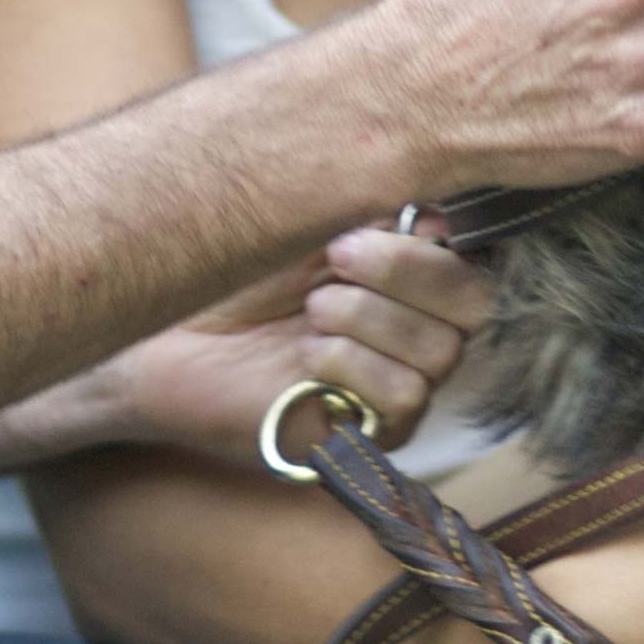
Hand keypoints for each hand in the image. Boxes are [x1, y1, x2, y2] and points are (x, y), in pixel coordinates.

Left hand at [105, 226, 498, 460]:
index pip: (474, 262)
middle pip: (473, 303)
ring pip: (440, 351)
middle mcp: (418, 331)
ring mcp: (399, 383)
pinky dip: (355, 365)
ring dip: (369, 318)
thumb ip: (375, 212)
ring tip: (311, 311)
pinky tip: (307, 358)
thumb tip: (440, 216)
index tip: (360, 226)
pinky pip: (405, 396)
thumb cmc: (235, 278)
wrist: (170, 341)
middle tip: (335, 259)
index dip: (429, 244)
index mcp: (413, 279)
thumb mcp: (309, 226)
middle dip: (405, 271)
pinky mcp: (371, 431)